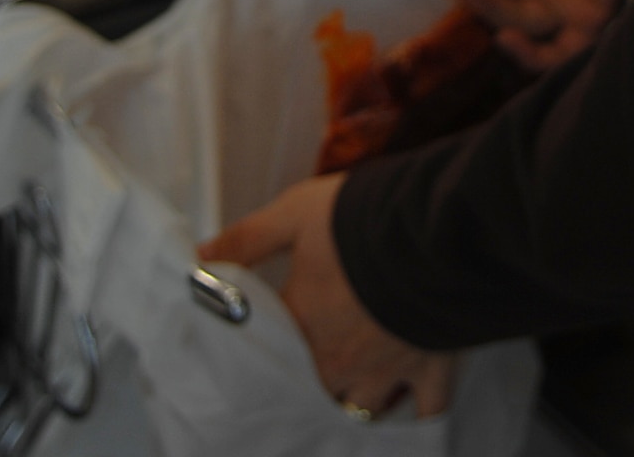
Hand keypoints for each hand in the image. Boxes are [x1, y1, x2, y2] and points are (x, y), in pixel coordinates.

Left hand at [198, 175, 455, 417]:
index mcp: (300, 324)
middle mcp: (336, 360)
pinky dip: (419, 418)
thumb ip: (247, 239)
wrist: (435, 231)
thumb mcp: (294, 214)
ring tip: (343, 399)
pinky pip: (425, 410)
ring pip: (358, 409)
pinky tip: (411, 419)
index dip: (253, 352)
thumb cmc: (362, 220)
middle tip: (295, 380)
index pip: (262, 353)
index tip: (247, 352)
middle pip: (308, 392)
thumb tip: (198, 256)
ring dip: (349, 405)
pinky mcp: (428, 369)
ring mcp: (384, 370)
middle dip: (301, 387)